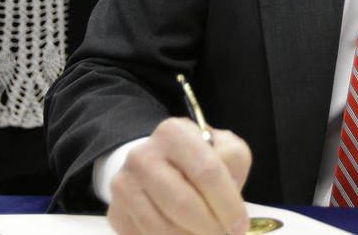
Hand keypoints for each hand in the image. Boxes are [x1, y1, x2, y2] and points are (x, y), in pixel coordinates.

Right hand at [107, 118, 251, 234]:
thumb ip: (233, 162)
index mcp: (174, 134)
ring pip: (162, 227)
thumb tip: (229, 191)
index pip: (207, 172)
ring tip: (205, 234)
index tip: (240, 226)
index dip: (227, 204)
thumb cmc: (198, 158)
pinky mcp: (116, 212)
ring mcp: (124, 184)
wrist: (157, 163)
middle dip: (210, 228)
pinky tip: (184, 234)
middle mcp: (143, 155)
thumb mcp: (224, 148)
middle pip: (183, 204)